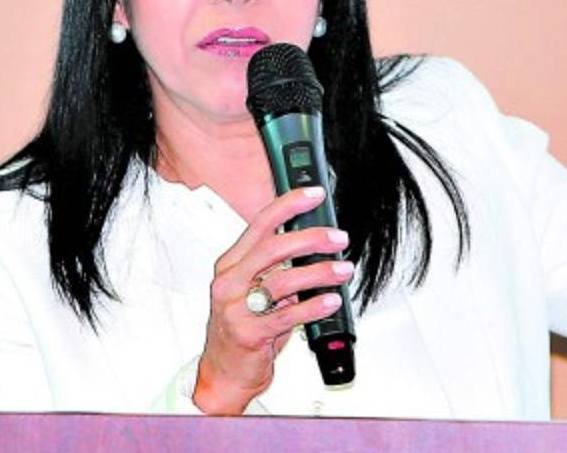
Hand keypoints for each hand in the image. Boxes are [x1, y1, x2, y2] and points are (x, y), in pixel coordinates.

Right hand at [193, 187, 353, 414]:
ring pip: (283, 281)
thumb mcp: (253, 289)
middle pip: (274, 248)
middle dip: (312, 238)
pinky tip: (331, 300)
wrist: (223, 372)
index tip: (315, 194)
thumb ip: (276, 266)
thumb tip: (315, 241)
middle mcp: (229, 282)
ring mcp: (236, 308)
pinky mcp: (249, 334)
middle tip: (338, 239)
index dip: (289, 204)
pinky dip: (314, 306)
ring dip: (320, 273)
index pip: (260, 224)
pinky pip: (288, 315)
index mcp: (230, 264)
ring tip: (343, 271)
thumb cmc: (242, 326)